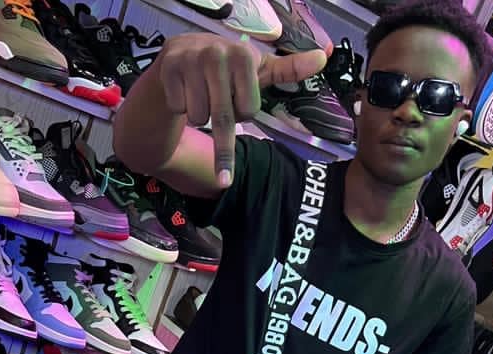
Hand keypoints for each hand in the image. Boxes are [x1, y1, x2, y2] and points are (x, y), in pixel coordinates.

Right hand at [158, 35, 327, 185]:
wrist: (180, 58)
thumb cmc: (224, 70)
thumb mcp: (256, 70)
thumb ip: (288, 68)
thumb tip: (324, 58)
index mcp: (243, 54)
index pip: (248, 109)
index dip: (243, 113)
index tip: (237, 99)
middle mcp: (217, 52)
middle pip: (225, 117)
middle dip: (222, 144)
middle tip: (222, 161)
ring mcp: (190, 58)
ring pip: (200, 117)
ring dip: (199, 117)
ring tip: (198, 97)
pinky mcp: (168, 67)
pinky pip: (179, 109)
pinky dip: (180, 108)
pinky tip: (182, 91)